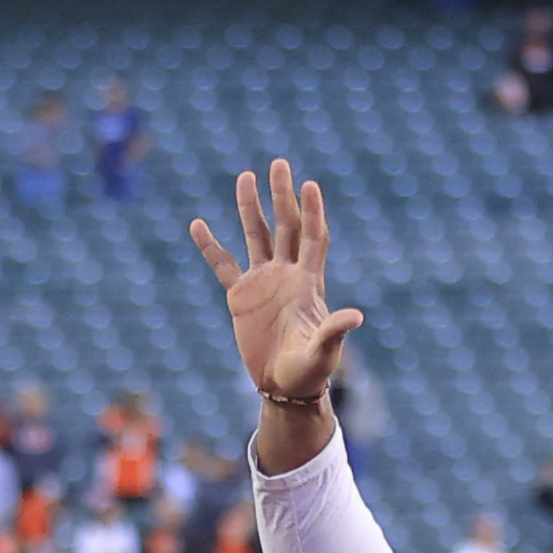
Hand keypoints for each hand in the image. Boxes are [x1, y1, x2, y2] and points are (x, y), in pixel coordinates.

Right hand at [187, 158, 360, 416]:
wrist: (285, 387)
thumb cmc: (310, 372)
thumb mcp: (324, 352)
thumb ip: (334, 331)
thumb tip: (355, 316)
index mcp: (308, 283)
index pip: (312, 238)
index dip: (312, 212)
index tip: (309, 185)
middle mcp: (287, 275)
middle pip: (286, 226)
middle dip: (282, 196)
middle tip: (279, 164)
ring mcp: (263, 283)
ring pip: (256, 236)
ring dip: (251, 208)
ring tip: (246, 176)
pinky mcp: (241, 297)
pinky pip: (223, 265)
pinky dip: (210, 247)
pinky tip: (197, 224)